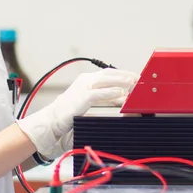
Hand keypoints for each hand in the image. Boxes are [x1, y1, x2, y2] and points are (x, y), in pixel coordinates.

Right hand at [17, 68, 137, 156]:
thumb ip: (106, 98)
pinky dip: (111, 93)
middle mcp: (85, 80)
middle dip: (125, 75)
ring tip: (133, 83)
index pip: (108, 73)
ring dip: (121, 81)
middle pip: (109, 74)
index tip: (135, 76)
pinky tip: (121, 94)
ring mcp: (82, 87)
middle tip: (139, 79)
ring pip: (105, 81)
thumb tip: (123, 97)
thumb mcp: (91, 102)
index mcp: (86, 79)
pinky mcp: (81, 97)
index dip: (123, 73)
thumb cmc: (71, 112)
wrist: (53, 120)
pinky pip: (99, 93)